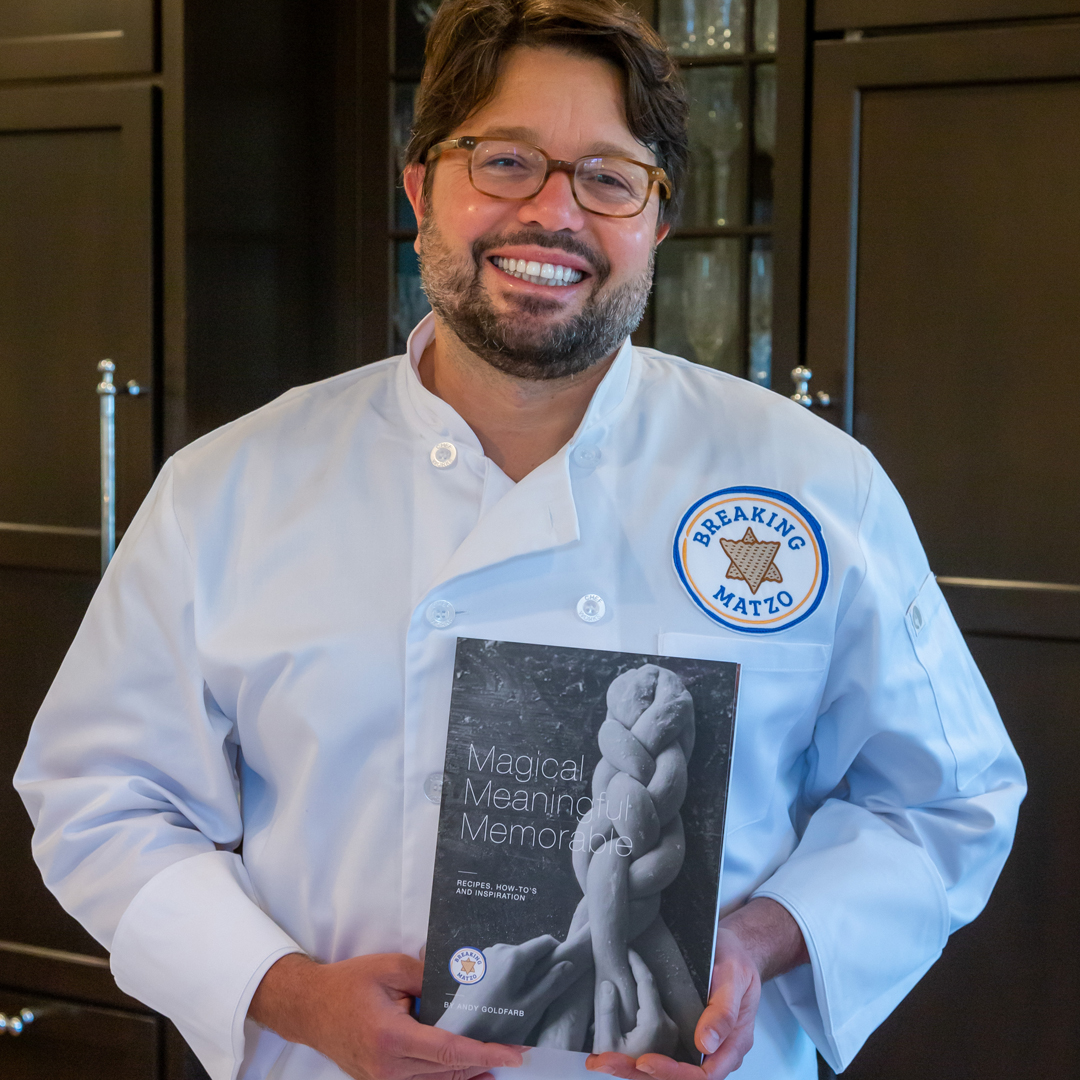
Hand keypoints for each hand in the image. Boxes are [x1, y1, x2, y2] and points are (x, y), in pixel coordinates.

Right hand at [248, 952, 523, 1079]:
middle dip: (485, 1061)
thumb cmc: (348, 984)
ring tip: (500, 1061)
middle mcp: (389, 1068)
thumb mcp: (391, 967)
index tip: (514, 1053)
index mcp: (392, 1038)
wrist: (309, 1008)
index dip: (485, 1052)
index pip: (450, 1052)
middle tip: (518, 1050)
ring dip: (470, 1073)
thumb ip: (428, 976)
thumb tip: (460, 984)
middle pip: (449, 1072)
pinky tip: (471, 1075)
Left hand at [437, 934, 578, 1042]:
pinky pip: (501, 964)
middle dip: (538, 969)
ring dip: (522, 974)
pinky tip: (501, 998)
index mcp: (515, 956)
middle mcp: (499, 949)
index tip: (558, 975)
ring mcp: (486, 955)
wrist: (457, 1031)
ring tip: (516, 1000)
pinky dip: (508, 976)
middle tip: (535, 996)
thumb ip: (551, 984)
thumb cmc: (493, 1023)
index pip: (546, 941)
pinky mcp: (477, 964)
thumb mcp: (528, 1008)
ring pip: (516, 958)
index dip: (557, 955)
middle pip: (530, 951)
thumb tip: (569, 963)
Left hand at [585, 898, 807, 1079]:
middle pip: (681, 1077)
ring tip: (604, 1062)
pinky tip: (614, 1054)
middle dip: (644, 1074)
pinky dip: (638, 1058)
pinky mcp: (683, 1037)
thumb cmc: (734, 960)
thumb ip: (724, 1011)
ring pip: (668, 1070)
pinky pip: (662, 1054)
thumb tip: (705, 1045)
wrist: (731, 948)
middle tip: (610, 1063)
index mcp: (733, 1044)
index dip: (674, 1072)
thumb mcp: (734, 977)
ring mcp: (698, 1047)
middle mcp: (716, 1053)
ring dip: (635, 1070)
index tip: (644, 1062)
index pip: (704, 1074)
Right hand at [593, 950, 677, 1058]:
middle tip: (625, 956)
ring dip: (642, 989)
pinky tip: (634, 1000)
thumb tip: (609, 983)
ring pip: (655, 1002)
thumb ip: (607, 1010)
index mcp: (655, 1021)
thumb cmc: (618, 1069)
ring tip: (627, 974)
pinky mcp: (670, 1040)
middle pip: (652, 990)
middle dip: (638, 973)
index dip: (636, 961)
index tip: (628, 946)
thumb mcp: (606, 1043)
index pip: (646, 981)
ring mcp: (672, 1033)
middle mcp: (669, 1025)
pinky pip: (657, 1014)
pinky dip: (646, 1003)